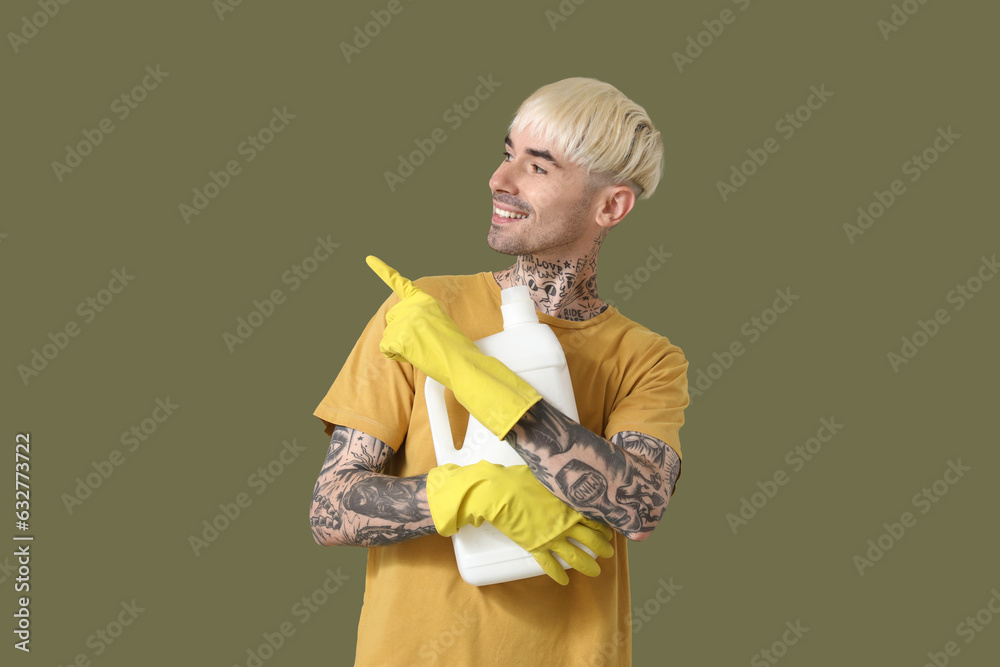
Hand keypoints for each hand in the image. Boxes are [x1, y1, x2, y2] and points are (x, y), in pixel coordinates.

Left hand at [365, 255, 479, 389]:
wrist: (462, 362)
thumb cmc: (453, 347)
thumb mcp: (438, 321)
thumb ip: (418, 316)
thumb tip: (398, 326)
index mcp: (425, 300)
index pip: (400, 283)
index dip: (383, 270)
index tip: (369, 259)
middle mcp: (413, 306)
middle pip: (392, 317)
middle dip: (400, 331)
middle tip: (422, 341)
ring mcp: (405, 321)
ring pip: (388, 334)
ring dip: (400, 345)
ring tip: (422, 349)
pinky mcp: (399, 337)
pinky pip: (386, 348)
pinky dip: (395, 355)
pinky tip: (414, 355)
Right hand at [427, 461, 614, 584]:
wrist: (500, 493)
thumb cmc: (521, 480)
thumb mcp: (547, 476)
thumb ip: (560, 482)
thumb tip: (565, 474)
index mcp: (570, 506)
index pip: (595, 520)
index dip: (604, 528)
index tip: (609, 533)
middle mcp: (566, 524)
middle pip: (591, 540)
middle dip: (602, 549)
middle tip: (608, 554)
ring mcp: (551, 538)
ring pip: (575, 556)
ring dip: (587, 566)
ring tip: (595, 572)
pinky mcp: (536, 547)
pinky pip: (549, 565)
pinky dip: (558, 574)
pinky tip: (564, 581)